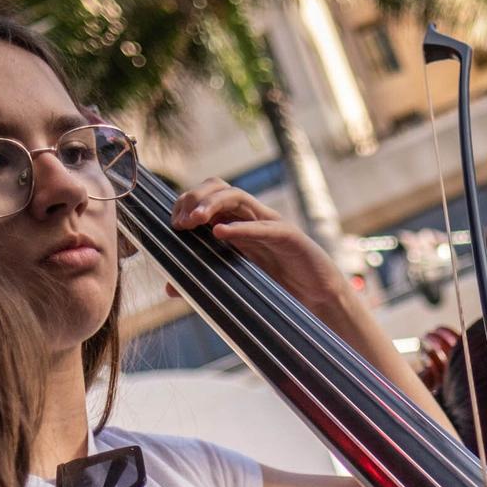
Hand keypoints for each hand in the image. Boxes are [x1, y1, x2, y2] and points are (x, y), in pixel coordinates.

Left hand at [171, 179, 346, 316]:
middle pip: (219, 187)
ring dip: (211, 204)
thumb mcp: (234, 282)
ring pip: (237, 197)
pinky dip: (240, 228)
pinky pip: (263, 226)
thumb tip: (168, 288)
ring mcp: (271, 223)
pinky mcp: (288, 237)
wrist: (317, 299)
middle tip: (180, 222)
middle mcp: (253, 217)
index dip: (186, 204)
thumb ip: (203, 281)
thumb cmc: (278, 288)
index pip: (208, 197)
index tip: (172, 225)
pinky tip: (220, 233)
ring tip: (194, 221)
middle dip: (195, 198)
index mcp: (238, 222)